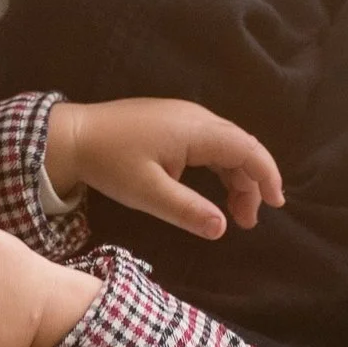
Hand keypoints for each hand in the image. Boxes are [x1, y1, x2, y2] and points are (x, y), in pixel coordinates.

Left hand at [48, 96, 282, 238]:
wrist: (71, 136)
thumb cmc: (108, 163)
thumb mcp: (147, 193)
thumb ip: (187, 210)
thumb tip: (222, 228)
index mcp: (195, 130)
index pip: (247, 149)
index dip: (267, 175)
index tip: (276, 204)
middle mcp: (196, 118)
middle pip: (241, 147)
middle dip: (252, 183)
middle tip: (249, 221)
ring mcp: (184, 118)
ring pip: (226, 146)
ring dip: (236, 178)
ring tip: (235, 214)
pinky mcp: (172, 124)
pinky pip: (209, 144)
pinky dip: (219, 169)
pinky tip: (214, 193)